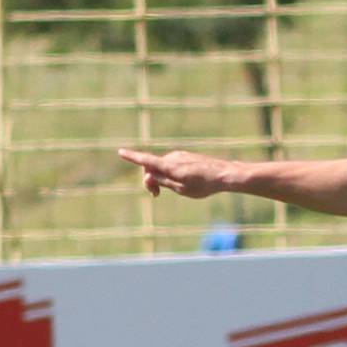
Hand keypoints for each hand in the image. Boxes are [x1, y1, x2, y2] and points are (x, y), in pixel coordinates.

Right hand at [120, 148, 247, 197]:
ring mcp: (181, 156)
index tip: (121, 152)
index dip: (132, 157)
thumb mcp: (180, 189)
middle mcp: (173, 157)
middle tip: (156, 195)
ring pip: (163, 167)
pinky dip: (171, 173)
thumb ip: (162, 182)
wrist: (226, 175)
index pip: (146, 160)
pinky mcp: (188, 157)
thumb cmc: (204, 185)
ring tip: (172, 191)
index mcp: (169, 165)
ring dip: (161, 178)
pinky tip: (184, 183)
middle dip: (149, 179)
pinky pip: (173, 165)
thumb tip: (148, 176)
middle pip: (152, 167)